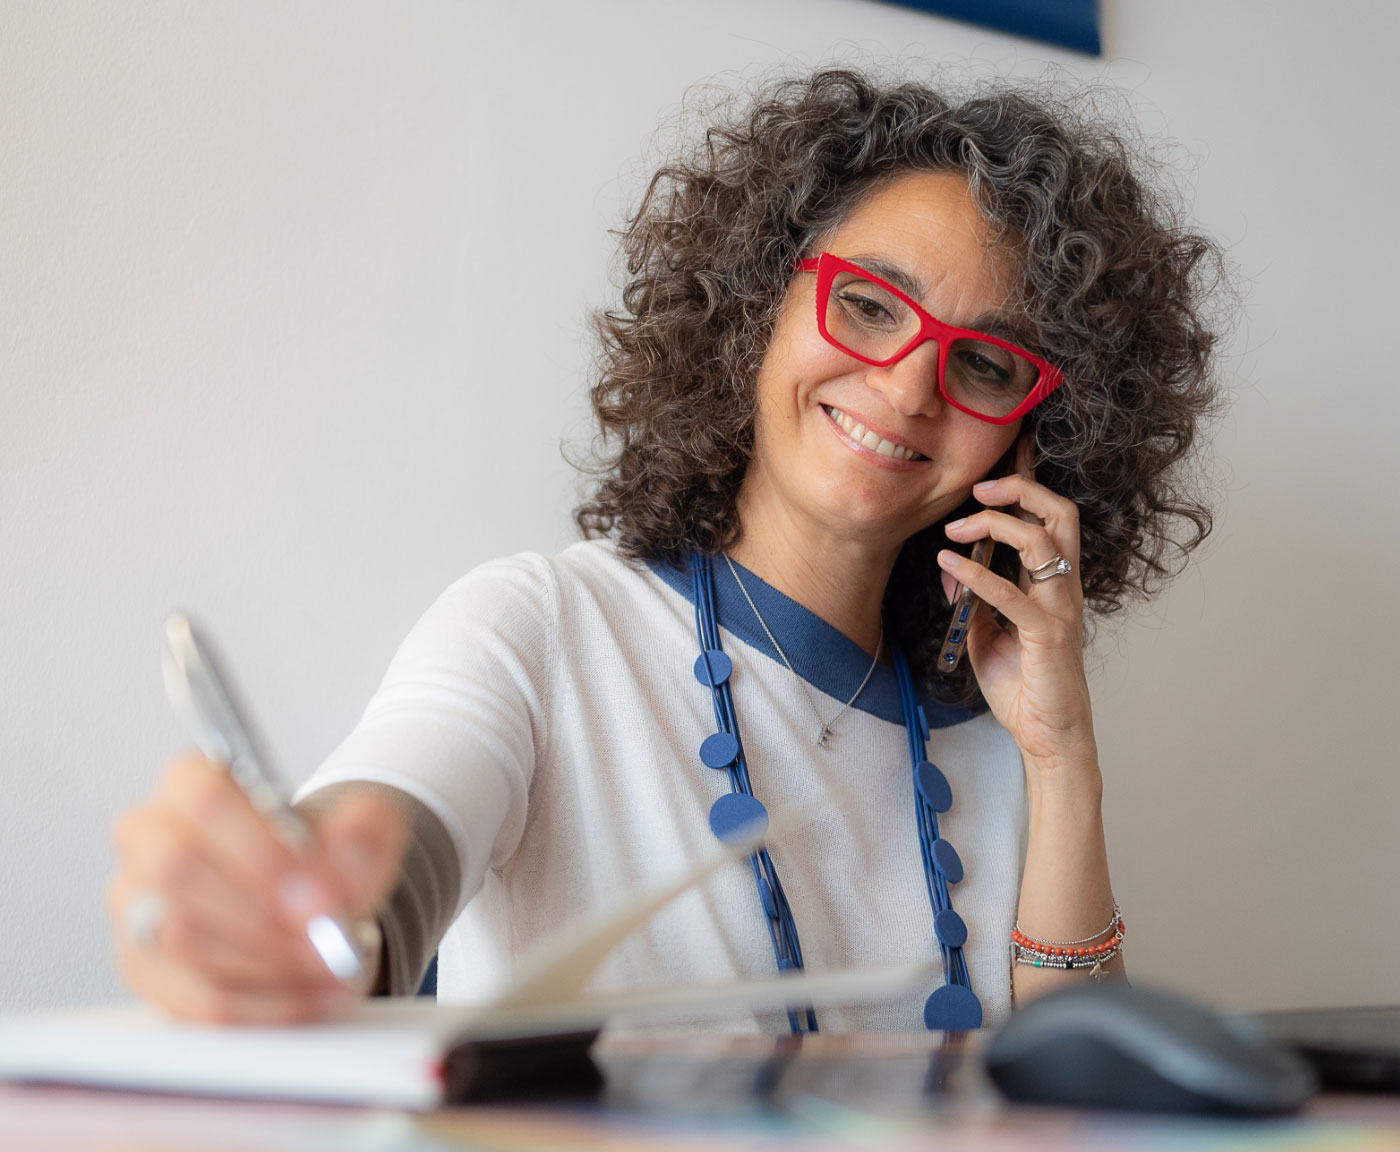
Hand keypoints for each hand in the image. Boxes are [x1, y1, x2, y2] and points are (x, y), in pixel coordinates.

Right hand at [106, 754, 406, 1023]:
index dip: (261, 850)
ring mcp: (136, 906)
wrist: (311, 900)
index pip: (204, 802)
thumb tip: (348, 854)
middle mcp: (149, 838)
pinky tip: (311, 997)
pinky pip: (192, 999)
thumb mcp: (363, 825)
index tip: (318, 891)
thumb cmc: (322, 853)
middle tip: (325, 935)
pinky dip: (262, 1004)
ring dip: (268, 962)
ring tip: (332, 966)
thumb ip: (363, 829)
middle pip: (178, 872)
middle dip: (261, 913)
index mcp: (192, 781)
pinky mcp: (145, 969)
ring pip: (181, 940)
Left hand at [937, 442, 1098, 785]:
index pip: (1049, 519)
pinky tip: (948, 564)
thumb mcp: (986, 635)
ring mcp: (1059, 609)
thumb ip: (972, 599)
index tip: (998, 459)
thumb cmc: (1024, 686)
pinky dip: (977, 574)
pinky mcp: (1048, 635)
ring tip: (954, 530)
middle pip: (1061, 514)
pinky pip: (1013, 594)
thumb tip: (949, 566)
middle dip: (1021, 489)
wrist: (1048, 737)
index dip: (1029, 483)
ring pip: (1043, 541)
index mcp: (1052, 583)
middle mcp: (1062, 588)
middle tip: (978, 489)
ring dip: (995, 526)